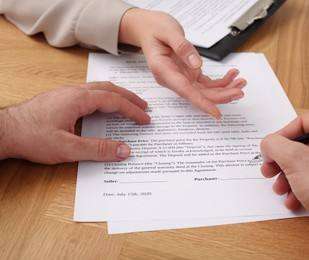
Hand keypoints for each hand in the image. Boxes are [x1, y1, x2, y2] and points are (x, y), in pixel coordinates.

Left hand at [0, 82, 150, 163]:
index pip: (114, 101)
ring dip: (117, 95)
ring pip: (98, 88)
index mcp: (78, 99)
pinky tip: (104, 106)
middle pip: (109, 89)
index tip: (145, 119)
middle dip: (129, 97)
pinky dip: (104, 97)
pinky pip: (89, 92)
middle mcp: (74, 92)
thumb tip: (124, 150)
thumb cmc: (31, 138)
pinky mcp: (60, 99)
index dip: (132, 110)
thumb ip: (98, 149)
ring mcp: (66, 93)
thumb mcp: (68, 149)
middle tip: (144, 107)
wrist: (3, 131)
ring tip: (129, 104)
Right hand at [119, 8, 246, 118]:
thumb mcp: (169, 31)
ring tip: (240, 82)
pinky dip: (221, 81)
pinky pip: (206, 83)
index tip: (215, 113)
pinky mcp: (188, 74)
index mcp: (163, 70)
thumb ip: (182, 47)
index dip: (201, 103)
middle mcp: (172, 78)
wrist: (148, 29)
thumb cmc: (155, 30)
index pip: (184, 90)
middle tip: (239, 91)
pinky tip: (232, 75)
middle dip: (220, 95)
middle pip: (198, 94)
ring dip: (224, 89)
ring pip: (205, 91)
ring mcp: (181, 78)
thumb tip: (196, 64)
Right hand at [260, 112, 308, 234]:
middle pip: (304, 145)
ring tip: (278, 187)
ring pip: (307, 164)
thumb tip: (267, 144)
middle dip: (282, 159)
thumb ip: (274, 144)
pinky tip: (291, 198)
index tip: (272, 146)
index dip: (284, 133)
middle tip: (269, 167)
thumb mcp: (293, 158)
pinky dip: (300, 187)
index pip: (306, 121)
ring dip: (287, 175)